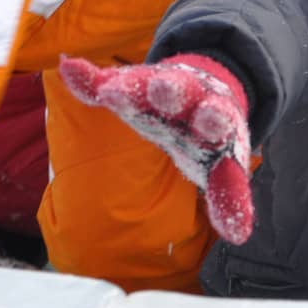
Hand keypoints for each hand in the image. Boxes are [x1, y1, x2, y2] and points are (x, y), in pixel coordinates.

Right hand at [59, 54, 253, 243]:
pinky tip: (68, 69)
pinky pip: (107, 81)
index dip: (214, 120)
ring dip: (129, 86)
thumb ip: (229, 200)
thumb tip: (239, 237)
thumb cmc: (209, 139)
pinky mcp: (132, 83)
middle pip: (181, 91)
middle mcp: (187, 98)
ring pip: (144, 83)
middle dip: (172, 91)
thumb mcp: (222, 166)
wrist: (206, 86)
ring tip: (110, 90)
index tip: (211, 121)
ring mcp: (158, 88)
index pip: (216, 118)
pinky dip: (88, 78)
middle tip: (163, 89)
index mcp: (215, 119)